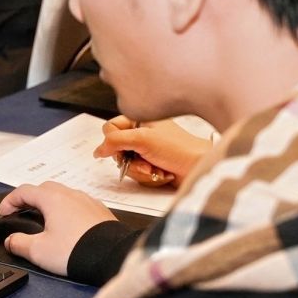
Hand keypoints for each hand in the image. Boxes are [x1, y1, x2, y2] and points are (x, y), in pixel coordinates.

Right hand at [0, 183, 116, 275]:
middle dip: (30, 199)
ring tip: (44, 221)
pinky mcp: (100, 212)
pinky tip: (67, 228)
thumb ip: (19, 243)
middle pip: (44, 189)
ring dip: (50, 205)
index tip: (4, 212)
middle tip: (22, 213)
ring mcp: (88, 201)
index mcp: (52, 199)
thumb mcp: (38, 251)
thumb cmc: (77, 251)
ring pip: (63, 196)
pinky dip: (67, 212)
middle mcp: (71, 195)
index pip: (24, 191)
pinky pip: (79, 206)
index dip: (9, 201)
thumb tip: (11, 240)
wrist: (111, 257)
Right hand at [94, 117, 212, 186]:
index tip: (121, 149)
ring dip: (140, 171)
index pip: (110, 128)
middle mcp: (143, 134)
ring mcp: (147, 151)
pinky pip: (139, 175)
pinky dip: (149, 177)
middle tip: (142, 161)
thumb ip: (115, 141)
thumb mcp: (143, 139)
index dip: (112, 141)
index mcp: (140, 120)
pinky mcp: (153, 166)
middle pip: (117, 150)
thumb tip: (98, 150)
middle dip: (129, 160)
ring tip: (155, 169)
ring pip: (127, 165)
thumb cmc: (179, 148)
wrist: (199, 166)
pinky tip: (162, 174)